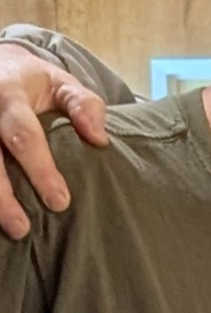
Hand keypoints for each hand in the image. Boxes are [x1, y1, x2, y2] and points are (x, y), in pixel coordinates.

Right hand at [0, 42, 107, 239]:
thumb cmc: (34, 81)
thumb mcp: (62, 83)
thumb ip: (83, 105)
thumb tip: (100, 139)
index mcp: (9, 97)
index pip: (24, 136)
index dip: (40, 170)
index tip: (60, 202)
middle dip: (4, 196)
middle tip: (22, 228)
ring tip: (12, 230)